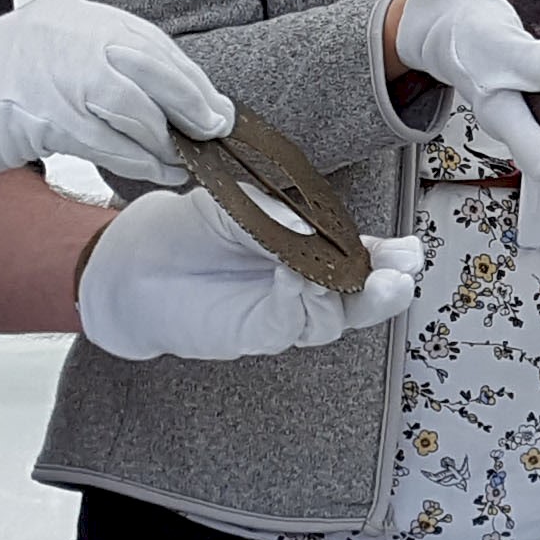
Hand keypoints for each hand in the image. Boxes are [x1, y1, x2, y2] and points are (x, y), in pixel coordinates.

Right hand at [0, 0, 228, 188]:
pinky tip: (154, 171)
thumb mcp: (36, 61)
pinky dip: (136, 157)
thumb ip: (87, 68)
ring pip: (134, 103)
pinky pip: (105, 137)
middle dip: (191, 101)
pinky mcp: (37, 113)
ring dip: (165, 139)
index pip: (144, 39)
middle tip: (215, 129)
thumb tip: (152, 102)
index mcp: (65, 16)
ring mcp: (49, 70)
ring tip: (182, 163)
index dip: (184, 75)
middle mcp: (62, 34)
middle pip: (151, 64)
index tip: (210, 103)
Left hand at [78, 188, 420, 360]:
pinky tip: (299, 277)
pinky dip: (303, 300)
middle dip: (388, 284)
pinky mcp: (259, 332)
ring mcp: (286, 310)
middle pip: (362, 292)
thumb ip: (281, 220)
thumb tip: (321, 232)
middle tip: (403, 274)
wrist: (131, 263)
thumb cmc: (186, 229)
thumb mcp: (237, 207)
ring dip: (358, 298)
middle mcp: (306, 281)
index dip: (388, 255)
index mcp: (311, 245)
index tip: (408, 252)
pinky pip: (293, 322)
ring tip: (375, 283)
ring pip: (337, 314)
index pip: (361, 252)